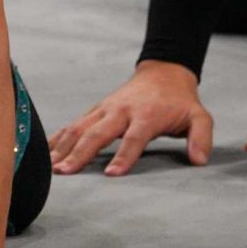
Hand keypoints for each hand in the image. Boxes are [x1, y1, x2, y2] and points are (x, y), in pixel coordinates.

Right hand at [50, 61, 211, 175]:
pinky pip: (74, 124)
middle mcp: (121, 110)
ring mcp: (105, 109)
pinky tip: (45, 153)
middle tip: (65, 172)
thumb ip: (201, 137)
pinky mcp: (96, 110)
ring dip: (63, 147)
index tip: (112, 175)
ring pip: (79, 127)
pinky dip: (59, 138)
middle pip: (97, 133)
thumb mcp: (199, 116)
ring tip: (50, 167)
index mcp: (146, 115)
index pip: (134, 138)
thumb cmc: (180, 101)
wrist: (163, 72)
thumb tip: (199, 160)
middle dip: (80, 153)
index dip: (123, 156)